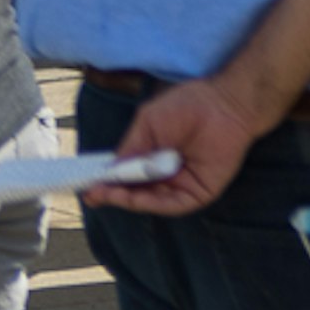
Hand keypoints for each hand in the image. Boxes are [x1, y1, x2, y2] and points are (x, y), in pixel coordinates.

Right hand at [85, 79, 265, 216]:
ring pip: (150, 200)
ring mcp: (181, 184)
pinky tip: (132, 197)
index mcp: (151, 156)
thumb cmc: (186, 106)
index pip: (126, 174)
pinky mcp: (199, 193)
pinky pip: (172, 204)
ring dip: (127, 199)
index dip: (107, 181)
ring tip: (106, 194)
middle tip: (92, 194)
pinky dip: (151, 203)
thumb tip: (110, 169)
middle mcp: (165, 173)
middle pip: (135, 191)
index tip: (86, 184)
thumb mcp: (148, 125)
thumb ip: (131, 148)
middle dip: (112, 193)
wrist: (223, 105)